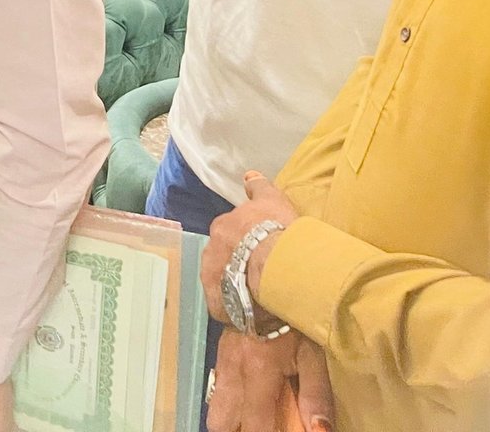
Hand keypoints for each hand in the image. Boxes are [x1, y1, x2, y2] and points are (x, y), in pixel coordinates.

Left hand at [203, 173, 300, 324]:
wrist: (279, 263)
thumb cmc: (278, 229)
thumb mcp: (271, 199)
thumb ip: (259, 187)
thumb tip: (248, 175)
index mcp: (222, 227)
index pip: (229, 236)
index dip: (245, 244)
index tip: (259, 250)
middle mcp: (210, 250)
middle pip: (223, 259)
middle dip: (237, 265)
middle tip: (261, 274)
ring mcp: (211, 277)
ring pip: (222, 283)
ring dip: (236, 287)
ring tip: (258, 296)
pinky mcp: (217, 302)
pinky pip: (224, 307)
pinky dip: (236, 310)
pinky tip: (252, 314)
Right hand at [207, 330, 334, 431]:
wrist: (257, 289)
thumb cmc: (290, 323)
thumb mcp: (311, 355)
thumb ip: (316, 394)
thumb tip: (321, 431)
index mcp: (258, 375)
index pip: (255, 425)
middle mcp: (233, 376)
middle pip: (220, 424)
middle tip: (259, 427)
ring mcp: (221, 368)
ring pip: (214, 411)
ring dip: (230, 422)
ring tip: (252, 420)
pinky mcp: (218, 361)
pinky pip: (216, 394)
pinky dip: (229, 406)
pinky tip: (247, 402)